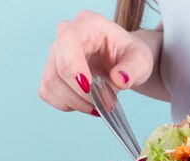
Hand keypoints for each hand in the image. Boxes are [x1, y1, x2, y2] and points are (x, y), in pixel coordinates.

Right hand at [38, 10, 152, 115]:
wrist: (123, 61)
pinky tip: (85, 104)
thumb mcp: (141, 60)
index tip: (89, 88)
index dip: (74, 66)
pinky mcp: (51, 71)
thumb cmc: (130, 55)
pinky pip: (48, 92)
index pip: (69, 40)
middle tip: (107, 104)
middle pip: (60, 68)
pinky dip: (66, 104)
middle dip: (83, 93)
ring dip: (75, 102)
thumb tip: (120, 79)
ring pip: (51, 83)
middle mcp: (66, 34)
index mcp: (88, 24)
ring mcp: (55, 53)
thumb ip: (133, 69)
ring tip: (98, 106)